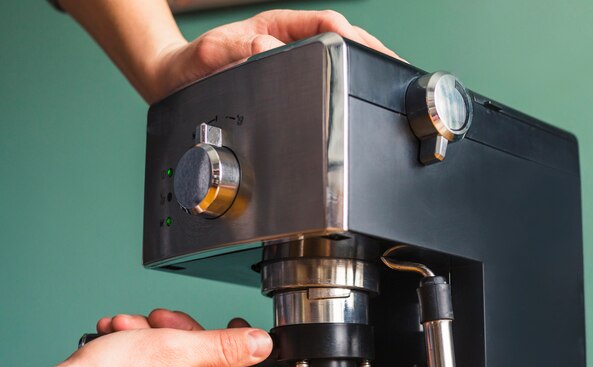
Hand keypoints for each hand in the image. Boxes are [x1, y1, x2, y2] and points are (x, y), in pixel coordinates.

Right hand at [0, 310, 271, 366]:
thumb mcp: (177, 349)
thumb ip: (226, 347)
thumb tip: (263, 345)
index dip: (251, 350)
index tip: (234, 327)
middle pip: (211, 365)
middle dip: (186, 333)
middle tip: (162, 321)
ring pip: (178, 366)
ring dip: (157, 338)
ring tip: (129, 329)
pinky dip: (141, 354)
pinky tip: (119, 341)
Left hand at [59, 1, 400, 103]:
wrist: (177, 81)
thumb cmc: (192, 66)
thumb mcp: (210, 55)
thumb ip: (233, 52)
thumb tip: (265, 51)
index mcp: (275, 29)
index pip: (324, 24)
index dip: (351, 36)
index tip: (369, 51)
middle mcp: (287, 42)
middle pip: (340, 39)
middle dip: (370, 51)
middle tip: (395, 70)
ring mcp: (291, 60)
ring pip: (337, 58)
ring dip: (364, 66)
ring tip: (389, 83)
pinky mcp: (289, 79)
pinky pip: (325, 76)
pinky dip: (346, 83)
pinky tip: (359, 97)